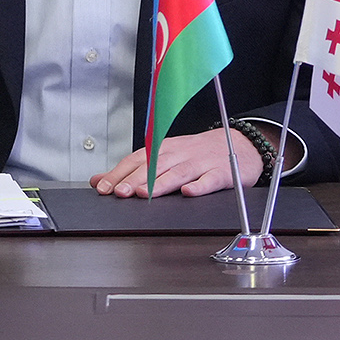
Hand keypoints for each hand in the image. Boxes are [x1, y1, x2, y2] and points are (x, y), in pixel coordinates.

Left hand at [91, 128, 259, 196]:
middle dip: (135, 179)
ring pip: (179, 172)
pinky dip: (199, 186)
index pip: (137, 160)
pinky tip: (188, 192)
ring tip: (144, 194)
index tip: (103, 187)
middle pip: (155, 166)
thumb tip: (98, 179)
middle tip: (119, 193)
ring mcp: (202, 162)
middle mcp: (180, 153)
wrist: (241, 144)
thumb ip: (132, 169)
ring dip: (160, 183)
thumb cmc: (198, 153)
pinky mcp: (222, 173)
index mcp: (164, 149)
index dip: (119, 173)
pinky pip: (210, 179)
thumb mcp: (164, 155)